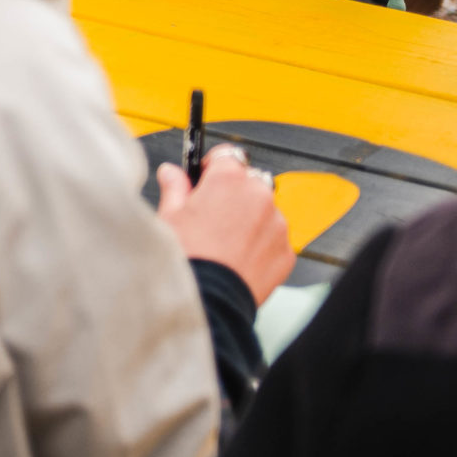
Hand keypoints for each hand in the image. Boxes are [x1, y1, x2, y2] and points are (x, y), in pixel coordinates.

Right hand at [155, 146, 292, 303]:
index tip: (205, 178)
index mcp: (228, 179)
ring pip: (264, 211)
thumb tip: (171, 174)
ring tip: (226, 243)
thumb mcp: (170, 216)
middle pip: (249, 182)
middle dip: (233, 193)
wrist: (208, 301)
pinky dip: (261, 245)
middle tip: (212, 215)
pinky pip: (274, 239)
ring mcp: (276, 224)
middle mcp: (258, 195)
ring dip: (250, 219)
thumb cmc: (187, 258)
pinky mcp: (286, 251)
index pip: (226, 155)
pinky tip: (239, 259)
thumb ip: (175, 188)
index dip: (213, 167)